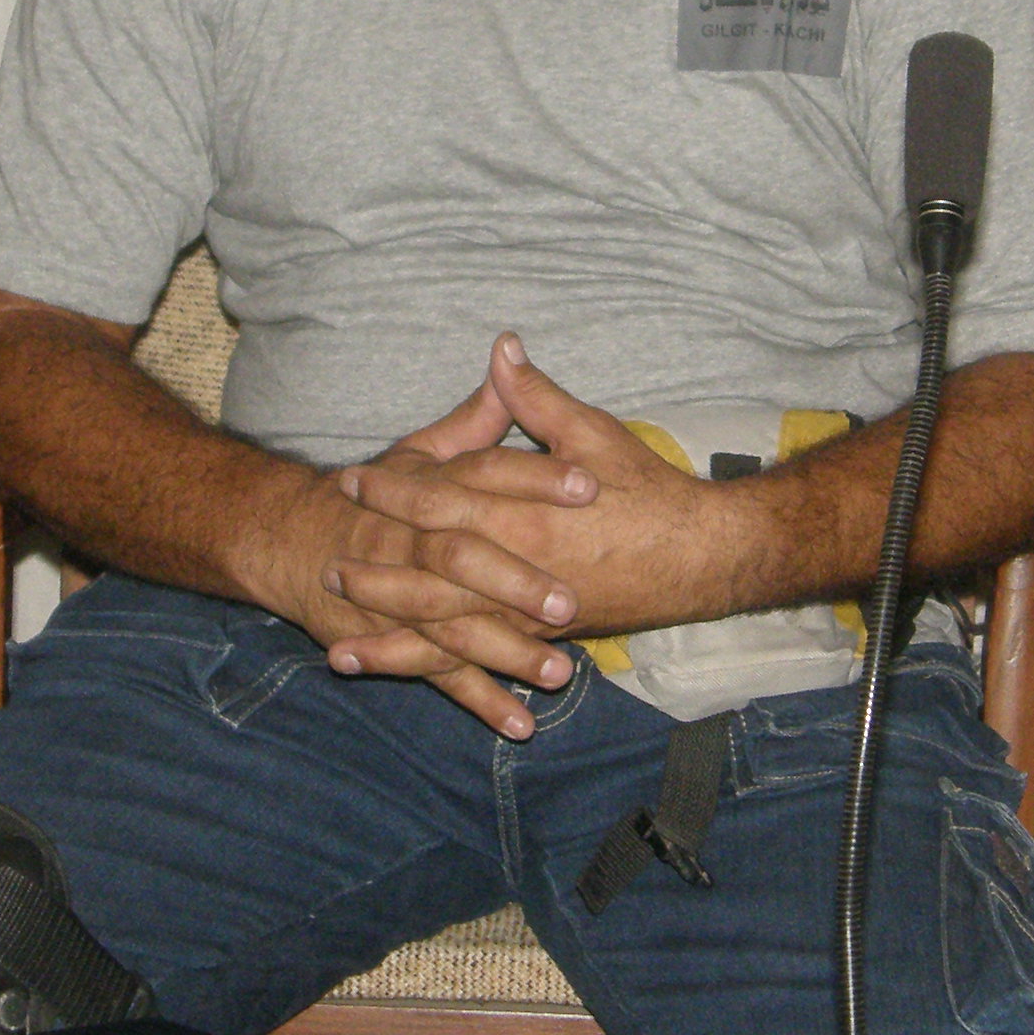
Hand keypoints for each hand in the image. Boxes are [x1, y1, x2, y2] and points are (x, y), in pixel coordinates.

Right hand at [287, 368, 601, 736]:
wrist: (291, 539)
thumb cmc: (371, 494)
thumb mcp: (420, 448)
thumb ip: (474, 416)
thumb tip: (510, 354)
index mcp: (431, 488)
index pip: (486, 476)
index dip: (537, 478)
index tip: (590, 483)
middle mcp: (414, 541)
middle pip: (466, 557)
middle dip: (517, 581)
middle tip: (571, 601)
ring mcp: (403, 596)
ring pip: (455, 626)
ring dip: (505, 653)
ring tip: (559, 674)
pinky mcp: (396, 640)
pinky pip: (439, 675)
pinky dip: (480, 702)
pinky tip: (522, 725)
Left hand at [333, 334, 721, 646]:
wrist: (703, 557)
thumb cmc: (649, 492)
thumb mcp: (592, 434)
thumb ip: (536, 398)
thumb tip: (501, 347)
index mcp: (522, 510)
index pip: (442, 497)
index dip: (394, 488)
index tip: (353, 479)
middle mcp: (517, 566)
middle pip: (430, 569)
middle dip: (378, 566)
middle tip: (330, 560)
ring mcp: (529, 611)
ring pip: (447, 628)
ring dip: (392, 635)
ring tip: (338, 648)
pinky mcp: (544, 638)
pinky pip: (482, 663)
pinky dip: (441, 675)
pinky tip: (415, 687)